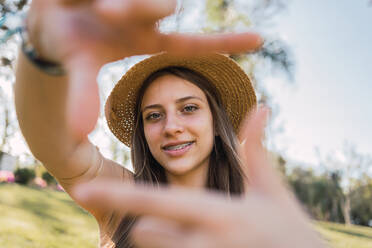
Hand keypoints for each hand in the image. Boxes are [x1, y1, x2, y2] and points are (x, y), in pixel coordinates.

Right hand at [27, 0, 262, 140]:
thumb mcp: (78, 66)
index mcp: (145, 38)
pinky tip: (98, 0)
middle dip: (137, 8)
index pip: (190, 42)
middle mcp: (143, 15)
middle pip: (155, 7)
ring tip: (99, 8)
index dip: (224, 41)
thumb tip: (77, 132)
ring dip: (118, 4)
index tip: (261, 40)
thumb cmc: (68, 43)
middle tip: (106, 11)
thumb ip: (82, 93)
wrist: (48, 19)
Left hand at [74, 107, 325, 247]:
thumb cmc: (289, 230)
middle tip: (140, 209)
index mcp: (220, 212)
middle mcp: (207, 243)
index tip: (82, 189)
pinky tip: (193, 244)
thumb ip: (257, 149)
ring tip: (182, 233)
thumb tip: (261, 107)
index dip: (118, 196)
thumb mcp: (270, 190)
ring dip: (161, 242)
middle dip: (141, 222)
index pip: (157, 202)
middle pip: (146, 232)